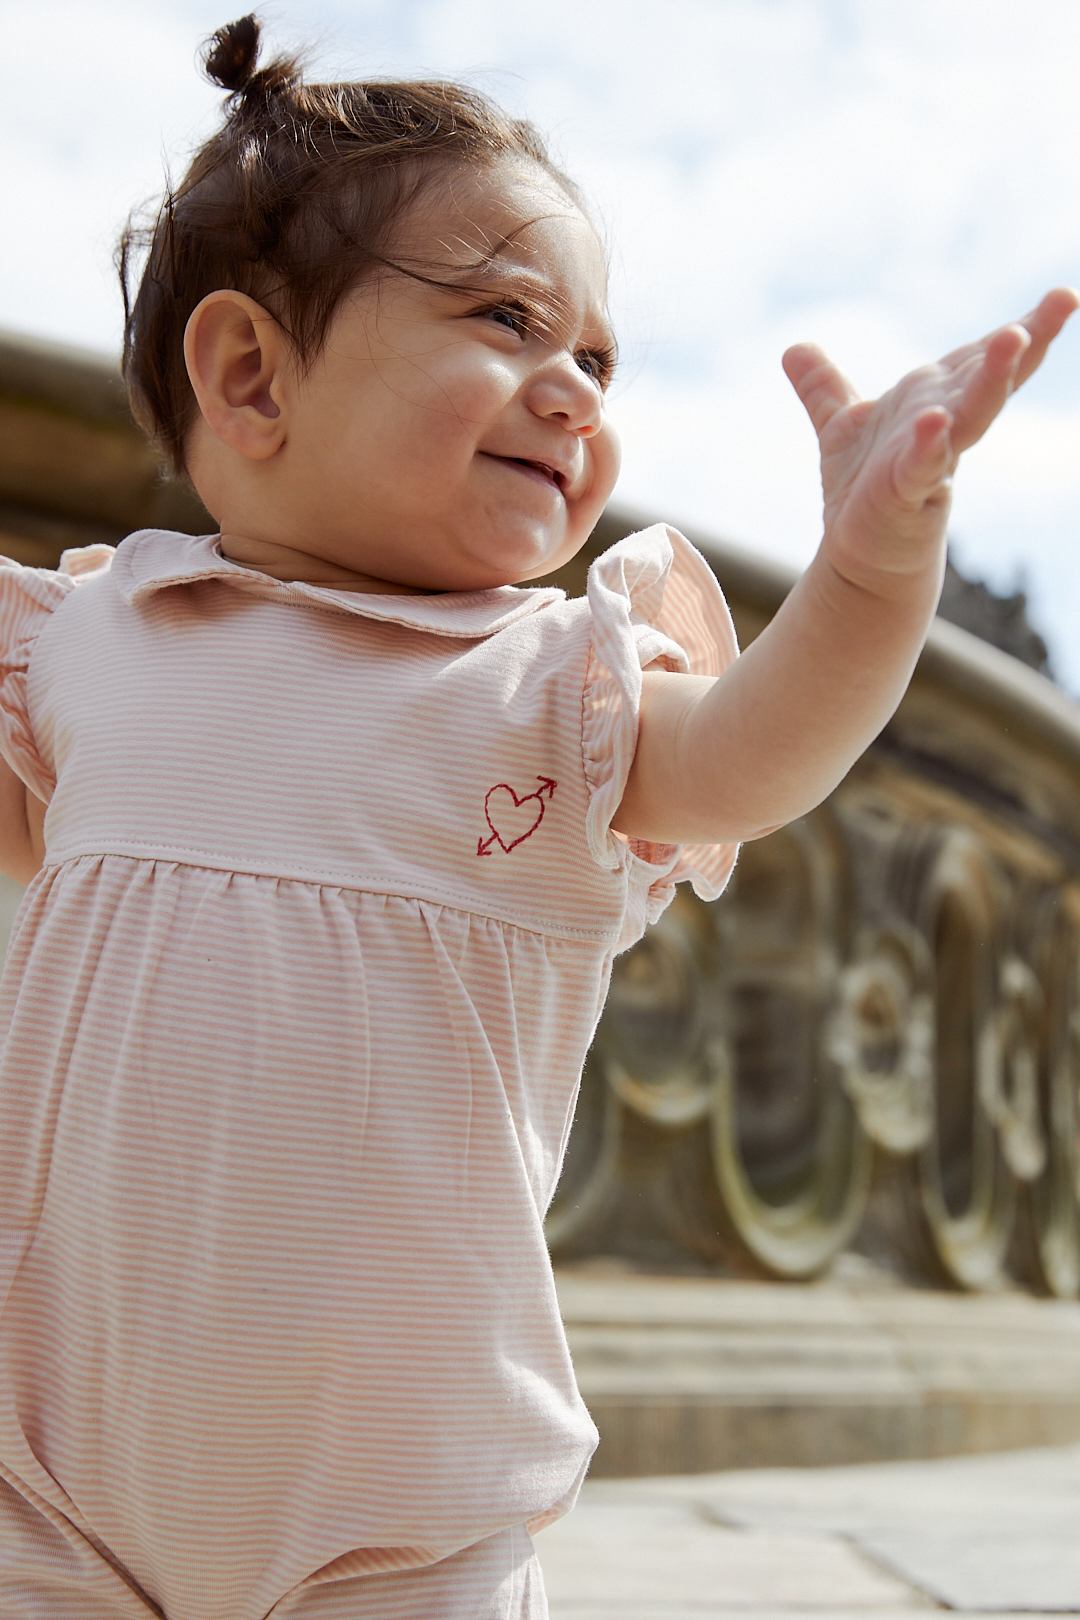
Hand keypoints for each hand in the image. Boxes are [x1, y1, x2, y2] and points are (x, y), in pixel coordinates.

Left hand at [782, 287, 1078, 598]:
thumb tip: (794, 349)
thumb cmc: (864, 488)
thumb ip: (823, 388)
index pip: (980, 357)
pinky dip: (929, 443)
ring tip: (1014, 339)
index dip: (1022, 327)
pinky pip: (922, 464)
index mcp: (936, 399)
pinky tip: (935, 421)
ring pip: (970, 415)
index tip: (1061, 296)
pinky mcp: (907, 493)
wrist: (857, 553)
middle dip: (1025, 342)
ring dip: (993, 379)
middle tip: (1063, 301)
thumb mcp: (842, 427)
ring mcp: (931, 459)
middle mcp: (943, 424)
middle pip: (991, 378)